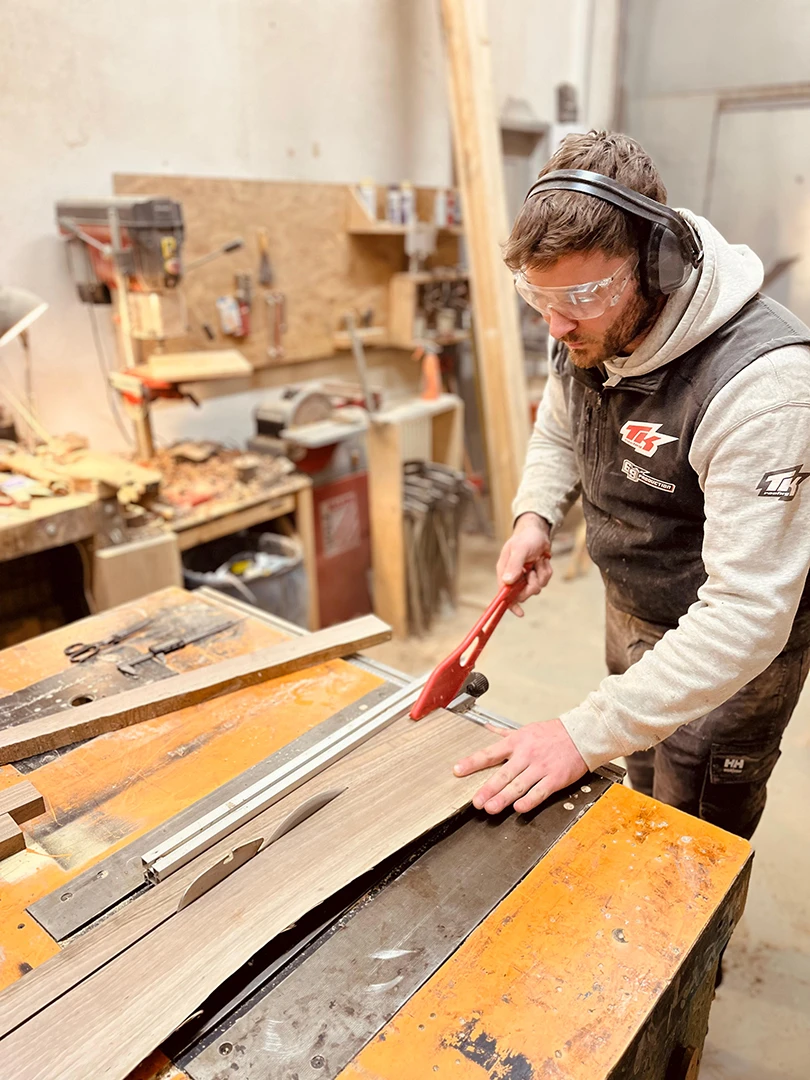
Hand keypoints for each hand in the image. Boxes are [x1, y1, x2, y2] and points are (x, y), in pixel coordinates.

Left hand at [454, 718, 586, 814]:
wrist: (582, 734)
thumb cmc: (554, 733)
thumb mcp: (526, 730)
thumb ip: (504, 733)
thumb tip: (487, 729)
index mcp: (517, 742)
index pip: (490, 753)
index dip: (472, 762)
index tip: (458, 770)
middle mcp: (527, 755)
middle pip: (503, 774)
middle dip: (488, 788)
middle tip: (476, 801)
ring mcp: (541, 767)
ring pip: (519, 785)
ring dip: (504, 798)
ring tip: (490, 808)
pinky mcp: (555, 778)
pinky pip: (540, 792)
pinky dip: (529, 800)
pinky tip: (519, 808)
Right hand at [496, 513, 551, 615]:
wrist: (538, 530)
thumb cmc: (526, 538)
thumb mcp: (519, 549)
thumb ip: (514, 565)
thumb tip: (507, 582)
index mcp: (504, 571)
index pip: (504, 593)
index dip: (511, 604)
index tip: (520, 612)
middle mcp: (513, 576)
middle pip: (522, 594)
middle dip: (532, 584)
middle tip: (533, 573)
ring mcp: (525, 576)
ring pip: (536, 587)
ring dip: (540, 575)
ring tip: (538, 561)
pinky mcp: (536, 574)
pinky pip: (544, 580)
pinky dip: (546, 571)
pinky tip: (543, 561)